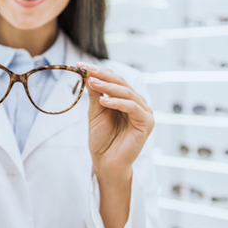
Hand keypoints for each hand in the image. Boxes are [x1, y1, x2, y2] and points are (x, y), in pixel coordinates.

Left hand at [76, 62, 153, 183]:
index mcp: (126, 100)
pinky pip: (133, 107)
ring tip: (92, 83)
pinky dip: (118, 102)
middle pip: (121, 83)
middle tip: (87, 70)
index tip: (81, 65)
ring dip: (109, 87)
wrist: (106, 162)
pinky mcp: (147, 123)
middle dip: (103, 75)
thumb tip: (89, 74)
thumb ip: (96, 94)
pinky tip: (103, 101)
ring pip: (127, 93)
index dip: (98, 71)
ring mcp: (144, 112)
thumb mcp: (96, 112)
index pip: (114, 80)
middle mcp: (137, 103)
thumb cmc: (102, 139)